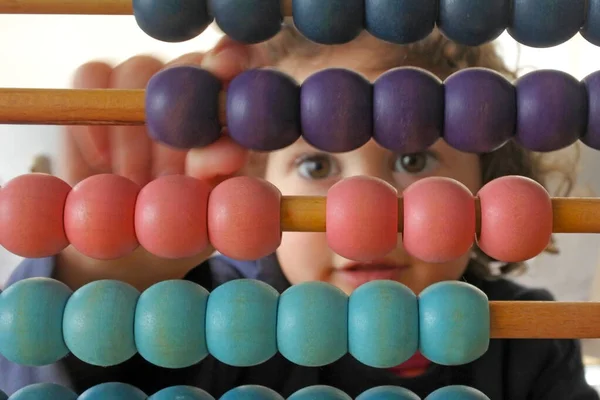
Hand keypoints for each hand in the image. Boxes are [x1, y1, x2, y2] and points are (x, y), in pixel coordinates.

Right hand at [56, 37, 273, 290]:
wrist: (135, 234)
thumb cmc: (189, 216)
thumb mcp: (212, 203)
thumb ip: (223, 174)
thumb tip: (230, 150)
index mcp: (231, 104)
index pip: (241, 60)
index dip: (234, 59)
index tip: (223, 73)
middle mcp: (190, 83)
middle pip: (188, 65)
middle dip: (178, 117)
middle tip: (167, 175)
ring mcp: (143, 80)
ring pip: (138, 71)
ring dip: (135, 133)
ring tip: (135, 183)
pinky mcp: (96, 85)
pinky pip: (90, 77)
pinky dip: (94, 116)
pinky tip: (100, 160)